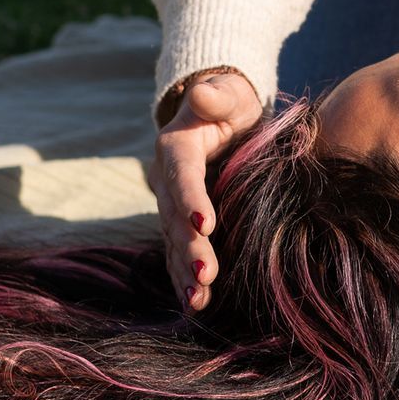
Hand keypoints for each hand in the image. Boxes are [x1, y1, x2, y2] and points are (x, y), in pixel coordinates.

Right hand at [152, 68, 262, 311]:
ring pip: (174, 243)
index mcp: (176, 147)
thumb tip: (202, 93)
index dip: (191, 200)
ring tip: (198, 301)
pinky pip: (179, 254)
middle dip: (190, 249)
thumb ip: (218, 96)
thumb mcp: (229, 94)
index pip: (182, 176)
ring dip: (184, 274)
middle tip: (207, 276)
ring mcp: (171, 206)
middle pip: (175, 218)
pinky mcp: (181, 224)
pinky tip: (197, 306)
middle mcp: (166, 181)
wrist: (222, 117)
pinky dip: (185, 280)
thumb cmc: (232, 103)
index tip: (205, 224)